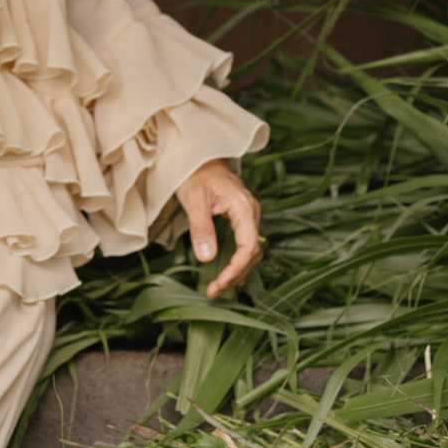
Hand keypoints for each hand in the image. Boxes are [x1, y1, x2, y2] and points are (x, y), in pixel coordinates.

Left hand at [174, 158, 263, 299]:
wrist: (197, 155)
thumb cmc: (194, 174)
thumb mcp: (194, 201)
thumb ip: (201, 229)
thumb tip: (208, 259)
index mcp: (244, 207)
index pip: (248, 246)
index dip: (235, 269)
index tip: (219, 284)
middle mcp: (251, 212)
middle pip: (253, 252)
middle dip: (235, 274)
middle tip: (214, 291)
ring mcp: (248, 215)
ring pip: (250, 250)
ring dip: (237, 271)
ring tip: (217, 287)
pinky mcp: (241, 218)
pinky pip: (244, 244)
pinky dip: (235, 261)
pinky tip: (223, 273)